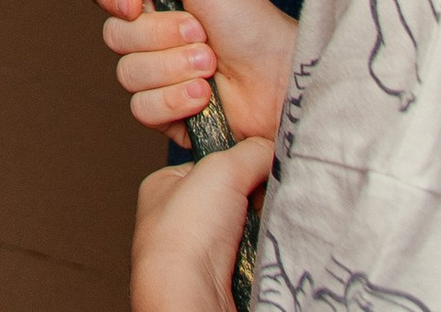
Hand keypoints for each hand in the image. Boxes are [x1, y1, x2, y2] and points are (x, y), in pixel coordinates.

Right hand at [87, 0, 294, 139]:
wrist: (285, 80)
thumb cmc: (251, 24)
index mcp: (156, 3)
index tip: (135, 2)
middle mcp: (154, 41)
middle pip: (114, 37)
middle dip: (160, 35)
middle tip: (201, 34)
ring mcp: (161, 81)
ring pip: (128, 74)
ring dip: (173, 67)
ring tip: (210, 66)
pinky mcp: (171, 118)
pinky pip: (143, 109)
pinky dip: (174, 100)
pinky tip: (204, 96)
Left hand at [130, 139, 271, 311]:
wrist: (191, 295)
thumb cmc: (185, 231)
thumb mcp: (219, 169)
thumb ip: (249, 152)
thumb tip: (272, 146)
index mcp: (167, 186)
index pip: (213, 164)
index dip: (240, 164)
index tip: (263, 164)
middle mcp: (182, 218)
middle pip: (236, 198)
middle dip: (256, 199)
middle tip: (269, 198)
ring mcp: (203, 250)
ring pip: (250, 228)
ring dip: (265, 227)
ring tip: (271, 225)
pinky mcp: (225, 277)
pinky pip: (258, 256)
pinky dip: (268, 252)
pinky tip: (270, 249)